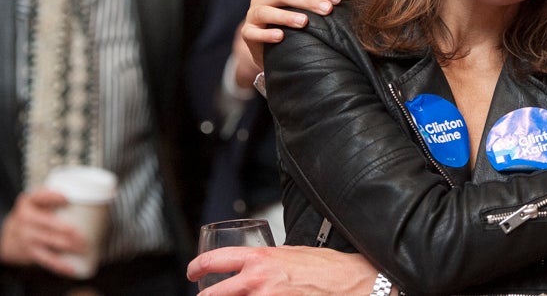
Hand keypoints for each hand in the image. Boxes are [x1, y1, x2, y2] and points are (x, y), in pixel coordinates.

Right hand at [0, 188, 85, 276]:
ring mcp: (27, 237)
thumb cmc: (28, 217)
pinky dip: (60, 265)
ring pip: (50, 241)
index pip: (40, 197)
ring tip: (82, 247)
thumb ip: (50, 195)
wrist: (5, 238)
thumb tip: (74, 196)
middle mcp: (26, 219)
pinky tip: (72, 269)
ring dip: (68, 246)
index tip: (66, 199)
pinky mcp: (30, 252)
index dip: (53, 197)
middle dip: (68, 230)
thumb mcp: (33, 201)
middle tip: (84, 233)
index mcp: (28, 202)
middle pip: (50, 224)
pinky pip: (47, 260)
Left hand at [187, 245, 377, 295]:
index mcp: (260, 260)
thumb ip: (268, 261)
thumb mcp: (291, 254)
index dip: (196, 268)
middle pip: (212, 295)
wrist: (353, 283)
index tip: (193, 274)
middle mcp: (258, 281)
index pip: (214, 261)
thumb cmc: (328, 269)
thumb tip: (254, 268)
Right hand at [240, 0, 339, 69]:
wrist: (272, 48)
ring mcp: (253, 14)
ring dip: (286, 16)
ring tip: (304, 22)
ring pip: (267, 11)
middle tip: (327, 10)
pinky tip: (280, 37)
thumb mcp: (302, 1)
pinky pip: (254, 32)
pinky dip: (266, 34)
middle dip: (308, 0)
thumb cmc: (291, 20)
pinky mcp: (247, 33)